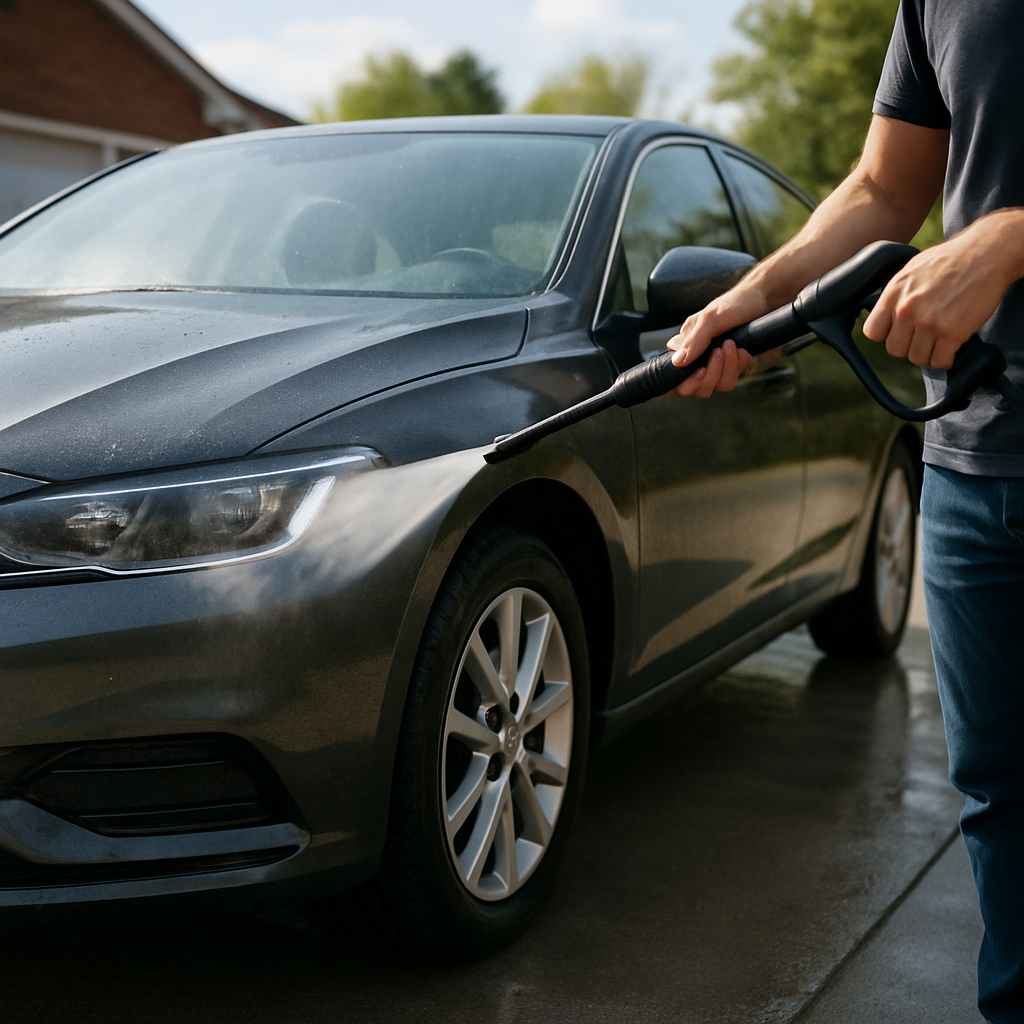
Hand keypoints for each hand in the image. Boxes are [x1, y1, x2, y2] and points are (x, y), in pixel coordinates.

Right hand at [665, 286, 764, 396]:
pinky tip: (744, 351)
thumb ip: (694, 341)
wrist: (767, 300)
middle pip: (694, 388)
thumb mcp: (711, 318)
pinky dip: (739, 367)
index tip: (699, 370)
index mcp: (687, 345)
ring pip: (715, 386)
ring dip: (726, 368)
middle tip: (718, 352)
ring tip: (732, 345)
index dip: (682, 381)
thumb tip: (677, 362)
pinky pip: (732, 381)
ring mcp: (717, 366)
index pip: (673, 375)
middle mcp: (699, 359)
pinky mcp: (734, 369)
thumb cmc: (737, 303)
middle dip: (709, 374)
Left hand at [863, 210, 1023, 367]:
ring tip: (938, 341)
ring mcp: (929, 322)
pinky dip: (945, 358)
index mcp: (894, 293)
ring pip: (917, 358)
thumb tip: (885, 316)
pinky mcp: (952, 332)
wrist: (986, 254)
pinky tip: (951, 347)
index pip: (873, 332)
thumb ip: (896, 295)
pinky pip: (940, 361)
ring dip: (928, 353)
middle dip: (909, 345)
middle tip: (923, 336)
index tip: (900, 331)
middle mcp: (907, 309)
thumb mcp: (911, 270)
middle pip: (895, 349)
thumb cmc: (950, 260)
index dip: (886, 335)